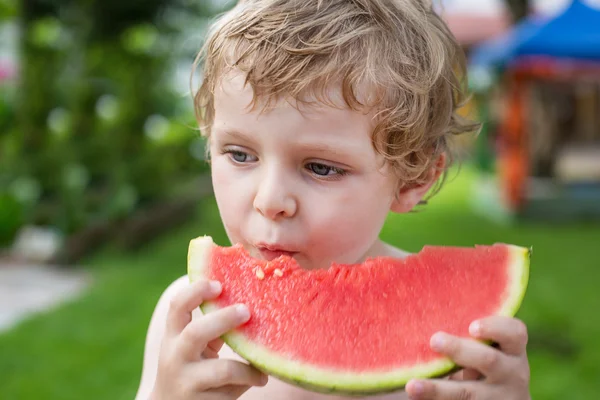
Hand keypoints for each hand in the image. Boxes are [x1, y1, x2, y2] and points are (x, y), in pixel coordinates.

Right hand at [151, 279, 267, 398]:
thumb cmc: (190, 367)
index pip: (177, 306)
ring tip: (263, 364)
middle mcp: (174, 356)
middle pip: (196, 333)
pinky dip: (248, 381)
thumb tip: (248, 303)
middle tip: (246, 311)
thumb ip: (211, 328)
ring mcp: (186, 381)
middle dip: (223, 319)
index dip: (196, 291)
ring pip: (222, 369)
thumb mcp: (193, 346)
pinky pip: (231, 390)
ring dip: (247, 366)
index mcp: (173, 335)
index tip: (218, 284)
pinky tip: (260, 378)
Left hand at [406, 316, 530, 399]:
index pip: (515, 333)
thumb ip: (473, 332)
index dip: (495, 328)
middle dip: (460, 350)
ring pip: (467, 393)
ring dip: (437, 389)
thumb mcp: (489, 347)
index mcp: (513, 349)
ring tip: (412, 385)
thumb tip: (425, 295)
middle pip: (489, 360)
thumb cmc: (485, 361)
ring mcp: (498, 398)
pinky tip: (415, 394)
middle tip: (434, 340)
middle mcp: (512, 373)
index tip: (471, 326)